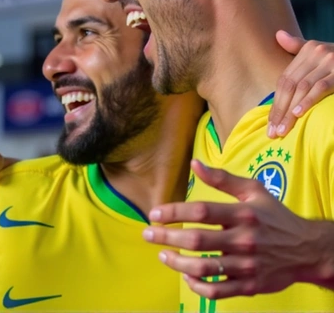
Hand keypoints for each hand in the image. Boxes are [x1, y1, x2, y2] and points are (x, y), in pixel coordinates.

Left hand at [142, 160, 329, 298]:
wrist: (307, 249)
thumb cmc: (275, 216)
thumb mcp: (254, 191)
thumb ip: (222, 178)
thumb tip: (194, 163)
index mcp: (243, 214)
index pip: (201, 212)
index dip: (174, 213)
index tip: (155, 214)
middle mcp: (244, 240)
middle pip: (197, 241)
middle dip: (167, 238)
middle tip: (148, 235)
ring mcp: (246, 265)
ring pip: (204, 268)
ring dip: (177, 263)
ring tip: (162, 255)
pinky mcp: (249, 285)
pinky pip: (218, 291)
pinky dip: (197, 286)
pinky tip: (186, 277)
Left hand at [268, 30, 333, 137]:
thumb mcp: (320, 52)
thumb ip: (298, 47)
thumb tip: (278, 35)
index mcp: (309, 50)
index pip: (285, 79)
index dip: (276, 101)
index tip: (269, 122)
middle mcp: (317, 53)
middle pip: (290, 85)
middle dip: (279, 110)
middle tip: (272, 131)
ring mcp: (330, 62)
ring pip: (302, 88)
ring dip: (290, 111)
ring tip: (282, 129)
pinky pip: (320, 88)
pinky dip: (308, 100)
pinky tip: (298, 114)